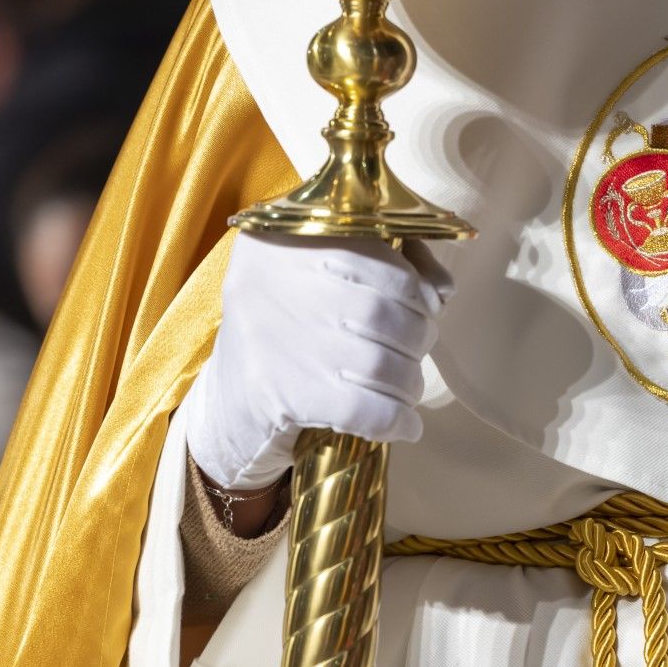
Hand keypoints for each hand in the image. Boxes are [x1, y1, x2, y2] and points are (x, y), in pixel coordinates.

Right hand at [186, 232, 454, 489]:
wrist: (223, 407)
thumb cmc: (288, 335)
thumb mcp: (321, 279)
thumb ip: (388, 264)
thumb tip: (444, 288)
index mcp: (290, 241)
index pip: (382, 257)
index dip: (418, 290)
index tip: (424, 310)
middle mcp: (276, 280)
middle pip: (386, 312)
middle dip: (418, 338)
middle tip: (414, 352)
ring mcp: (278, 340)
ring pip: (381, 363)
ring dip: (410, 382)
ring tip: (407, 388)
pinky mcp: (280, 395)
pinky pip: (364, 409)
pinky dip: (397, 420)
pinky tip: (406, 425)